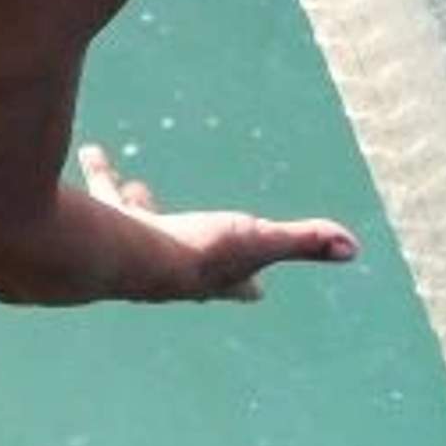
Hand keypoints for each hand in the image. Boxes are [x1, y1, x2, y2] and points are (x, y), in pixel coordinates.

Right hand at [78, 143, 360, 301]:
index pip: (236, 284)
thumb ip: (303, 240)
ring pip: (133, 217)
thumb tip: (353, 247)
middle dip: (179, 232)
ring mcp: (131, 248)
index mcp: (210, 276)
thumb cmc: (197, 250)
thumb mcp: (259, 240)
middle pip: (179, 249)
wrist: (125, 256)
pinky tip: (93, 152)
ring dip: (126, 194)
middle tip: (191, 230)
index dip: (248, 286)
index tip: (258, 293)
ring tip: (119, 174)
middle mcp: (168, 267)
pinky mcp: (101, 227)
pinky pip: (100, 197)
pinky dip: (99, 173)